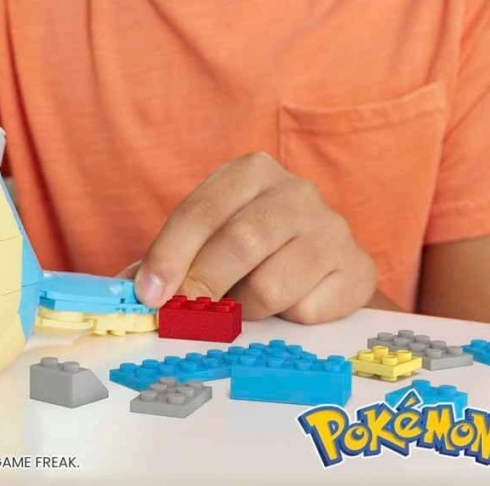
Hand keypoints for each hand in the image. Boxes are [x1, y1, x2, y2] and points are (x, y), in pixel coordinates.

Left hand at [123, 152, 377, 323]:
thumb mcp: (209, 238)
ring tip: (242, 306)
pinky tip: (288, 305)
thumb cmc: (252, 248)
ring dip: (245, 308)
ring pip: (272, 283)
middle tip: (184, 313)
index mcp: (250, 171)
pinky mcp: (356, 267)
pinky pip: (308, 309)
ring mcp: (332, 227)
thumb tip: (132, 289)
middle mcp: (295, 190)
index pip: (201, 211)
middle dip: (203, 283)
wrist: (323, 264)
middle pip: (239, 242)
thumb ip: (172, 259)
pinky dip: (286, 318)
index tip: (150, 294)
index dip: (170, 254)